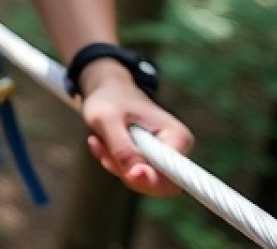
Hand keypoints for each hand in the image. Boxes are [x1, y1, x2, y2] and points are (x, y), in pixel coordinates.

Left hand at [79, 75, 193, 196]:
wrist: (108, 90)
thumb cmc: (109, 100)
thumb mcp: (107, 121)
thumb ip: (122, 149)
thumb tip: (137, 177)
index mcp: (177, 138)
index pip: (173, 177)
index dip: (150, 180)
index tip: (128, 173)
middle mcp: (177, 151)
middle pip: (157, 184)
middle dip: (124, 171)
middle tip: (102, 149)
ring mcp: (164, 158)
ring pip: (140, 180)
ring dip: (114, 164)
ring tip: (99, 140)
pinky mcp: (150, 162)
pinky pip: (131, 175)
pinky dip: (112, 163)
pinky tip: (100, 143)